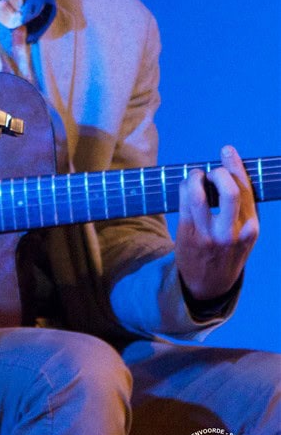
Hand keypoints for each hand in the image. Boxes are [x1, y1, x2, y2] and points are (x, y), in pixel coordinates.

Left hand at [175, 144, 257, 300]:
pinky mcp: (187, 233)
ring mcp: (208, 234)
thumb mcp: (245, 234)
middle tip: (211, 172)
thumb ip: (243, 207)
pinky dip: (185, 186)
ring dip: (196, 176)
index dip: (235, 166)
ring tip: (196, 176)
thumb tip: (231, 168)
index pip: (246, 190)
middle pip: (229, 190)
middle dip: (219, 172)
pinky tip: (187, 186)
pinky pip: (184, 199)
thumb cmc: (228, 250)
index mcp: (251, 228)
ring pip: (199, 193)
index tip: (227, 150)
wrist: (209, 284)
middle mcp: (232, 232)